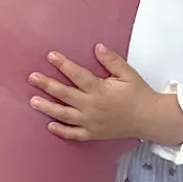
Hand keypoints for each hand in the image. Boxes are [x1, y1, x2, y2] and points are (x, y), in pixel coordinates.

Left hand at [28, 44, 182, 144]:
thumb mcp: (128, 74)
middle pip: (64, 94)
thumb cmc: (139, 95)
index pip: (77, 75)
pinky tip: (50, 125)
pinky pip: (74, 134)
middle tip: (32, 78)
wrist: (150, 119)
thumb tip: (97, 47)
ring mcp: (91, 122)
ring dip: (47, 108)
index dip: (63, 64)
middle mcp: (92, 106)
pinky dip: (61, 131)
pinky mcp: (93, 133)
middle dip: (47, 85)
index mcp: (100, 90)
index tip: (51, 56)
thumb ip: (112, 60)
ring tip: (33, 101)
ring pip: (64, 115)